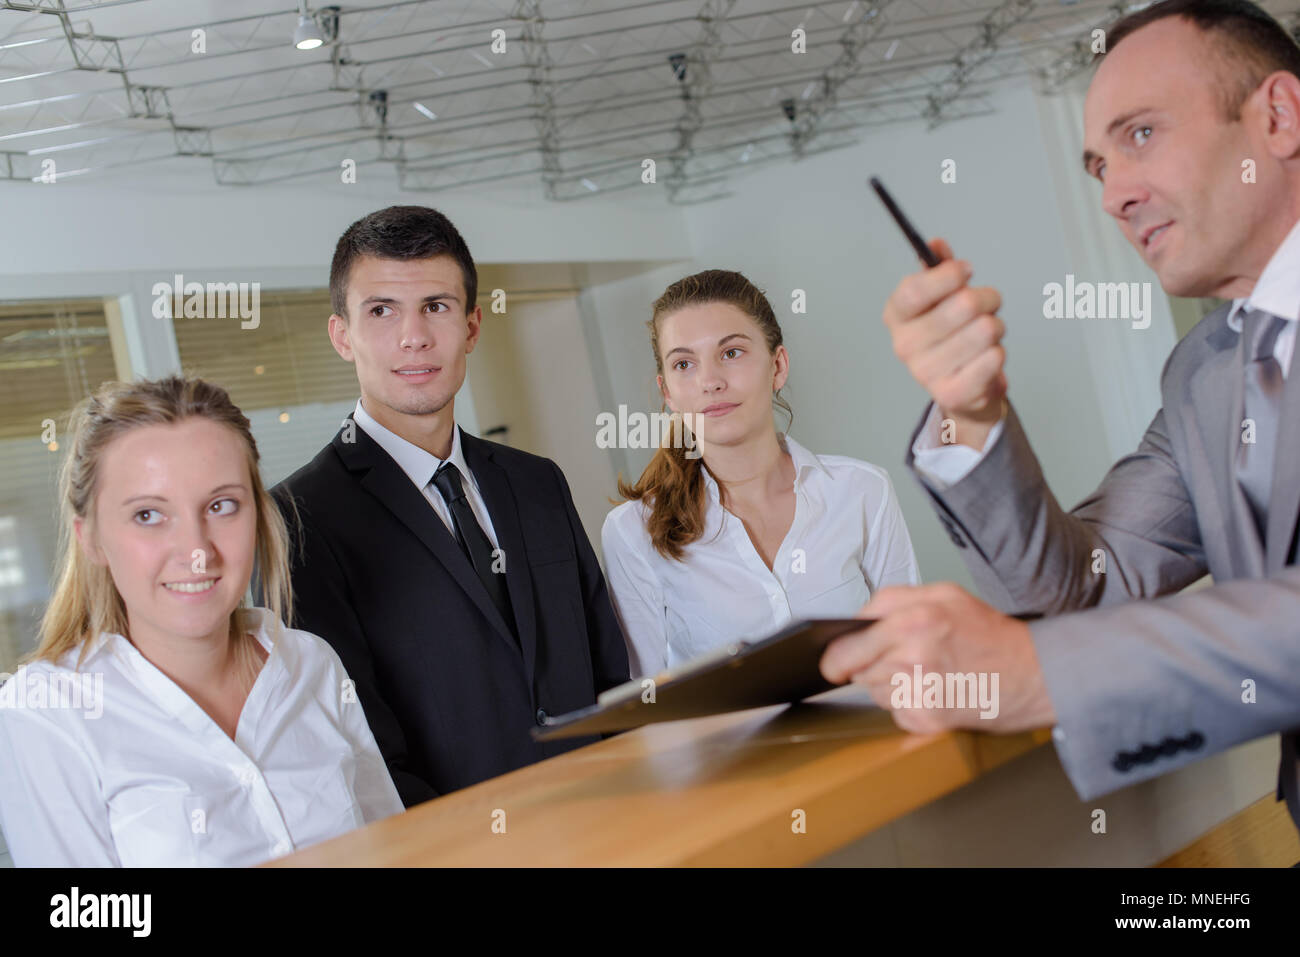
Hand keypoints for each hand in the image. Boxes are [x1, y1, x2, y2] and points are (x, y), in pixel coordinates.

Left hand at [819, 582, 1056, 732]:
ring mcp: (918, 690)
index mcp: (913, 619)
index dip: (837, 651)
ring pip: (874, 691)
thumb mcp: (945, 594)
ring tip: (924, 673)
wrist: (1033, 675)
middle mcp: (912, 655)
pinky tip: (933, 692)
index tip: (834, 657)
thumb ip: (895, 599)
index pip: (849, 639)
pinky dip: (907, 705)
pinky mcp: (927, 719)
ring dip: (888, 685)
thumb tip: (857, 618)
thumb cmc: (990, 635)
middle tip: (895, 660)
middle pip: (856, 667)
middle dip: (866, 664)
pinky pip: (895, 712)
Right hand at [883, 238, 1008, 443]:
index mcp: (896, 316)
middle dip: (987, 299)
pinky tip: (985, 358)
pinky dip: (998, 353)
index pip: (915, 290)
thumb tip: (935, 244)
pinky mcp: (951, 393)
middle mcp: (905, 345)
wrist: (961, 389)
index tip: (966, 270)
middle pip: (964, 305)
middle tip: (986, 306)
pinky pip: (994, 357)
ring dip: (996, 327)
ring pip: (986, 329)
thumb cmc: (951, 336)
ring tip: (984, 336)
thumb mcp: (940, 298)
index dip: (947, 276)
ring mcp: (926, 372)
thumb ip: (938, 268)